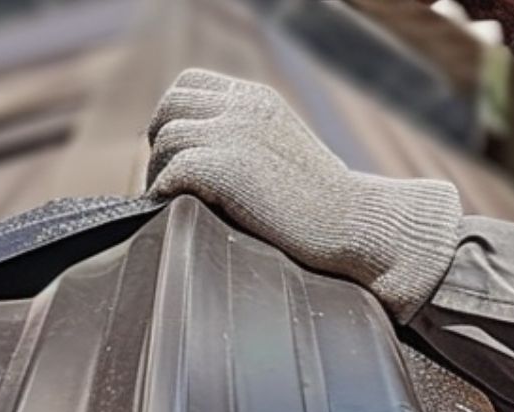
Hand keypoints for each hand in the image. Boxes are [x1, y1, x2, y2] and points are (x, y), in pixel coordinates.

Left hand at [145, 69, 462, 321]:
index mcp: (256, 99)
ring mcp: (232, 135)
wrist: (354, 224)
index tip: (179, 153)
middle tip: (168, 181)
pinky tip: (179, 215)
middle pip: (168, 108)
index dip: (173, 118)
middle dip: (159, 144)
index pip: (187, 85)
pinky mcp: (223, 169)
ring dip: (159, 175)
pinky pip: (167, 176)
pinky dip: (164, 198)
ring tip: (175, 203)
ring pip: (164, 143)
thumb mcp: (280, 151)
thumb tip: (194, 158)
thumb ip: (243, 140)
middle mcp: (242, 107)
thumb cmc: (321, 206)